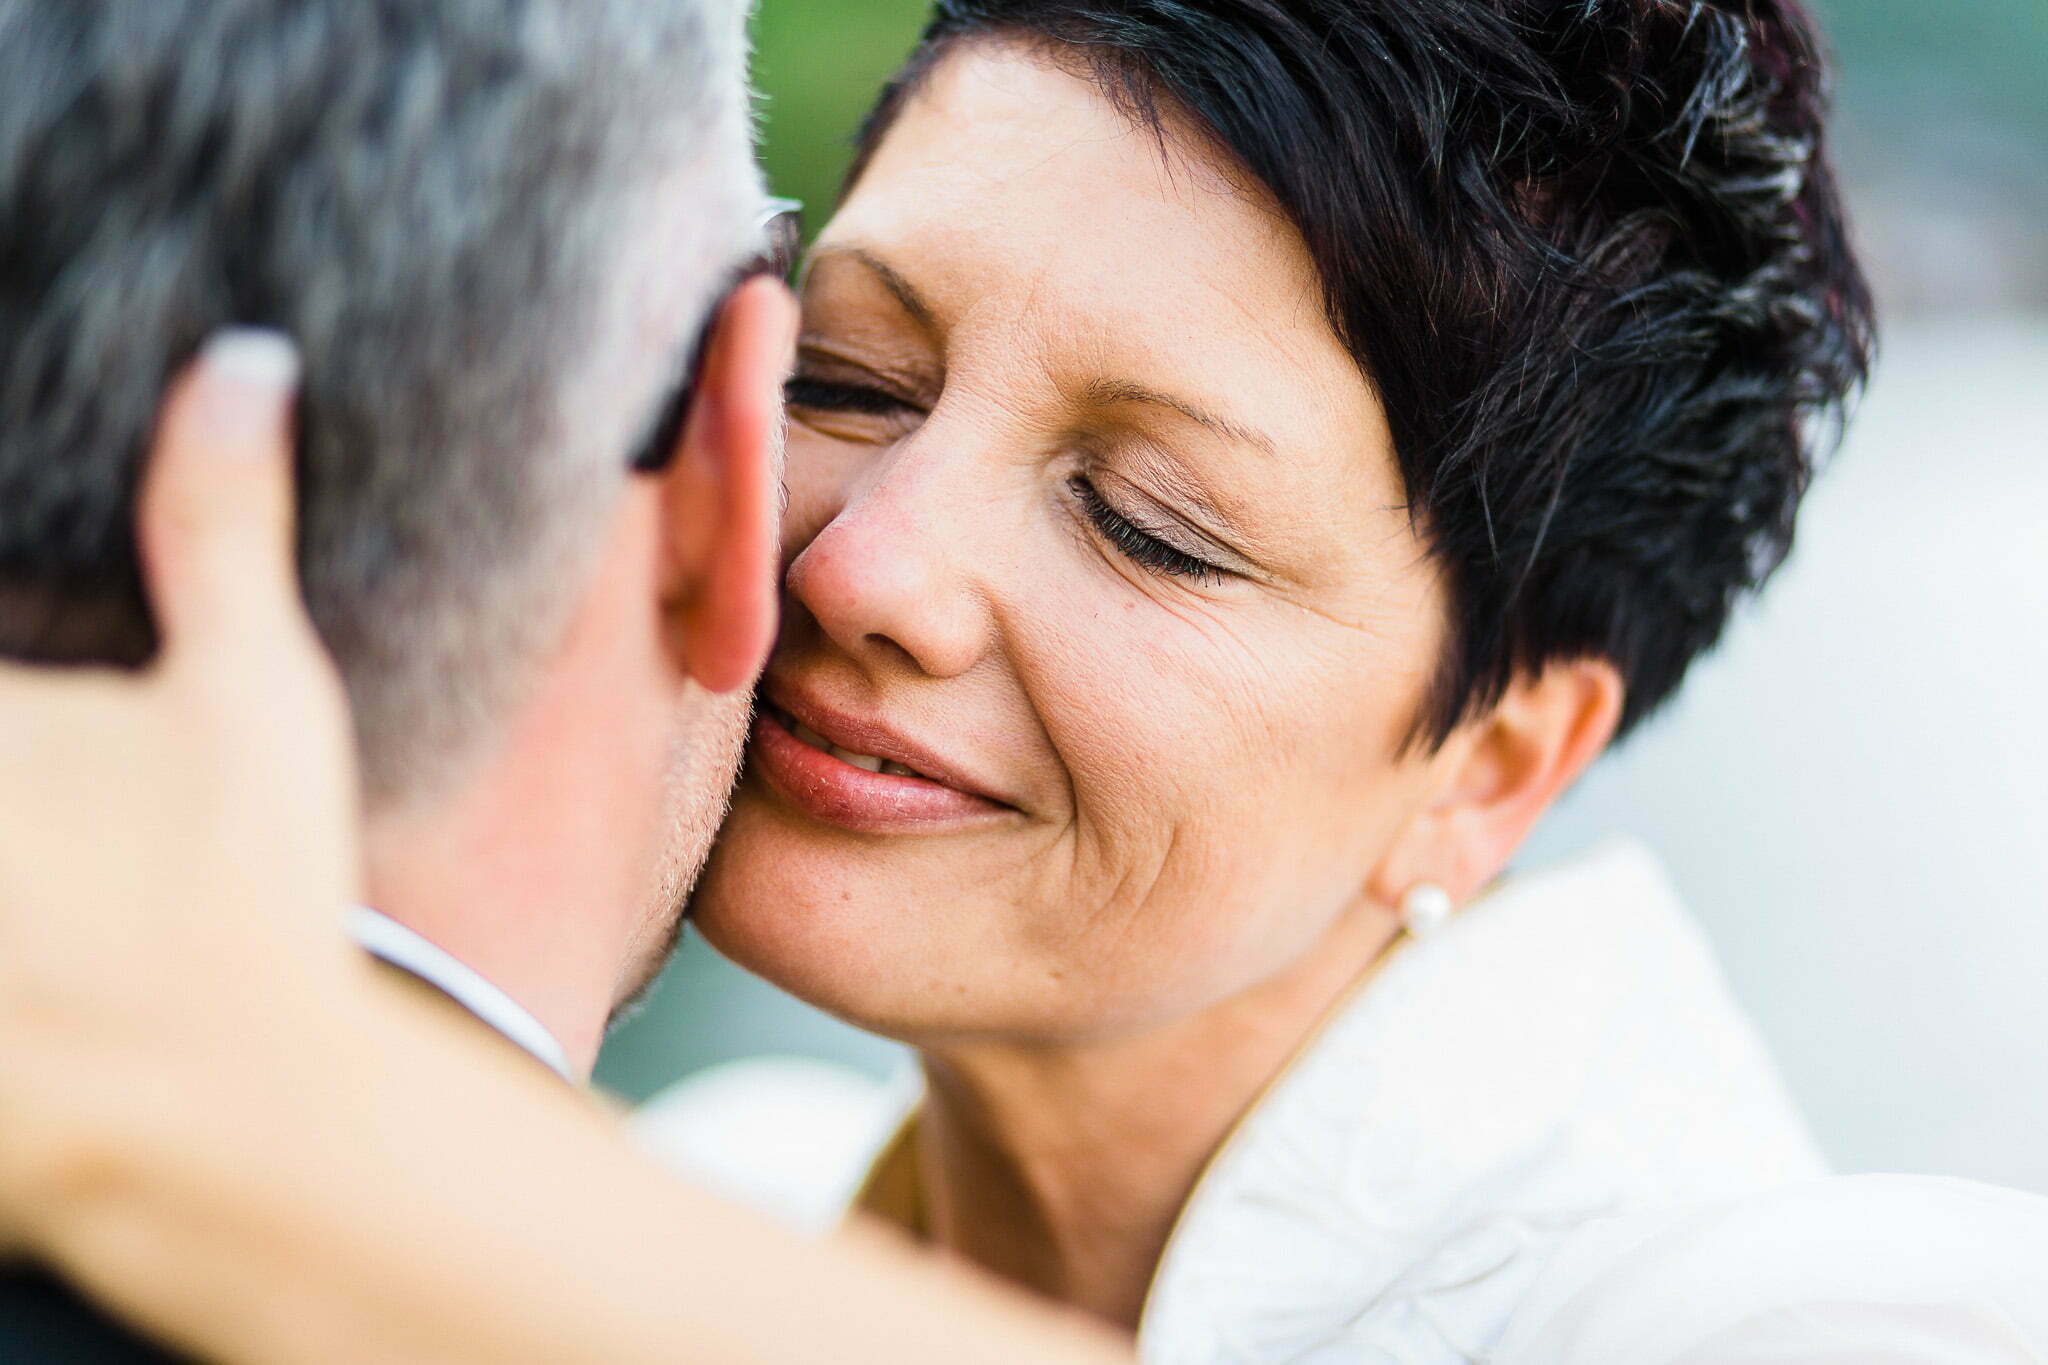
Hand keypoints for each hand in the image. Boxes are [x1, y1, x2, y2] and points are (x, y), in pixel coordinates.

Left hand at [0, 331, 362, 1249]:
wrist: (240, 1118)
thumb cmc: (249, 896)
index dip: (0, 668)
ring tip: (35, 861)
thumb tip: (247, 361)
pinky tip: (24, 953)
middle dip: (9, 767)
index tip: (17, 679)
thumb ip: (219, 523)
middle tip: (43, 791)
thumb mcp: (252, 694)